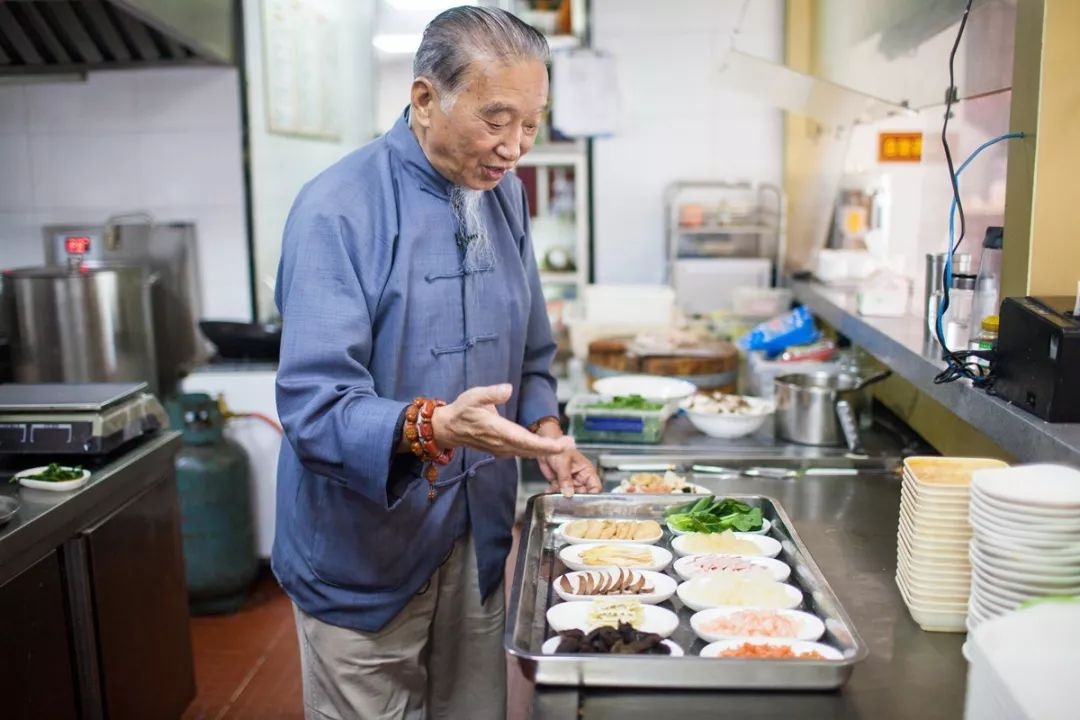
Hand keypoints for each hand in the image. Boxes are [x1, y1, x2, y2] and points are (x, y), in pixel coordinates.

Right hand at [432, 384, 573, 458]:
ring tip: (565, 444)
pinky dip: (537, 452)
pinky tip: (548, 447)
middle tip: (571, 443)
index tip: (560, 445)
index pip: (525, 440)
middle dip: (552, 449)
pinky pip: (522, 453)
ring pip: (528, 453)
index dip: (544, 444)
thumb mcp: (473, 396)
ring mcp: (502, 449)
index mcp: (497, 430)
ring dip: (547, 451)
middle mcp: (501, 443)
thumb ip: (491, 393)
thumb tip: (507, 389)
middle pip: (531, 450)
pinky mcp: (502, 451)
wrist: (449, 429)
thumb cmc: (462, 411)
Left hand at [534, 425, 601, 497]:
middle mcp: (580, 478)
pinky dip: (554, 494)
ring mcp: (570, 482)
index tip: (586, 503)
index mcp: (587, 471)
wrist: (545, 446)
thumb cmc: (560, 448)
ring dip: (563, 498)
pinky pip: (559, 493)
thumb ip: (566, 479)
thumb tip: (569, 493)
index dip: (593, 496)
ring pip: (570, 496)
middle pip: (583, 495)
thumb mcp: (564, 462)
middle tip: (568, 502)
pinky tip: (549, 491)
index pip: (596, 488)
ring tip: (556, 494)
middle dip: (576, 500)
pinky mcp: (560, 484)